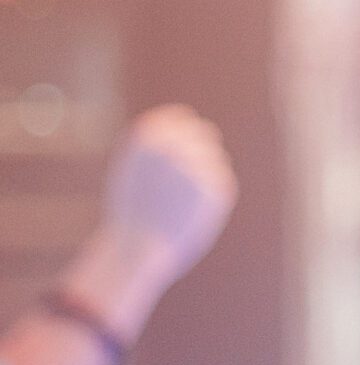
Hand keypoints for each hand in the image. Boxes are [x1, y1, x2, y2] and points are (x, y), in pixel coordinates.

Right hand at [98, 104, 236, 289]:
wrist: (138, 247)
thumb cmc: (131, 212)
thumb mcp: (133, 169)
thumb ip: (156, 144)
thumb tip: (183, 120)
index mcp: (149, 136)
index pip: (182, 117)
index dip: (186, 129)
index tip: (187, 141)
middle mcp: (174, 145)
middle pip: (205, 133)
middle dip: (199, 150)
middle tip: (187, 178)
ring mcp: (197, 164)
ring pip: (215, 158)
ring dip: (205, 173)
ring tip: (180, 200)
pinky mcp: (218, 186)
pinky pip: (222, 180)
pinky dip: (211, 194)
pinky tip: (192, 209)